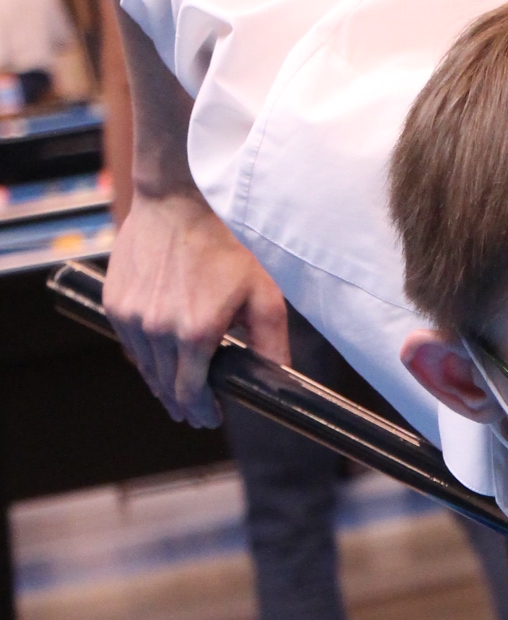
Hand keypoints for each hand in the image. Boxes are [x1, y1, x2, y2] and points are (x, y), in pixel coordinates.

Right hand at [102, 186, 289, 427]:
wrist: (179, 201)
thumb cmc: (227, 245)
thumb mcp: (264, 296)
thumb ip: (272, 345)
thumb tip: (280, 382)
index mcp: (196, 334)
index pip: (192, 394)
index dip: (203, 411)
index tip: (211, 419)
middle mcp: (157, 330)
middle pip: (166, 386)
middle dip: (183, 404)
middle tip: (195, 413)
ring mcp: (131, 317)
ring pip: (145, 368)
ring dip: (161, 383)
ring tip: (176, 392)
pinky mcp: (115, 302)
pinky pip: (129, 344)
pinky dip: (144, 356)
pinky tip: (158, 359)